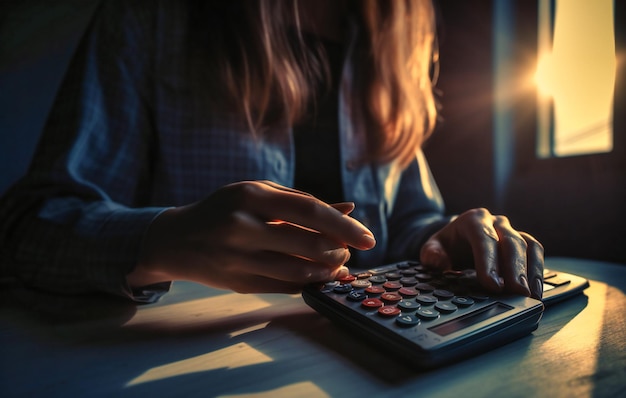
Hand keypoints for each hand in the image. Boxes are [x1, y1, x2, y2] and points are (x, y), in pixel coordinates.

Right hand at [129, 181, 375, 292]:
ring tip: (339, 264)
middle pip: (308, 244)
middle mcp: (242, 226)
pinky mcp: (238, 283)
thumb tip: (348, 207)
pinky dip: (309, 283)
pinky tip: (320, 276)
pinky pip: (285, 286)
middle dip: (339, 250)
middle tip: (350, 250)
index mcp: (250, 196)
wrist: (177, 239)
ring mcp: (238, 258)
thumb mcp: (257, 193)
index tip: (368, 238)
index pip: (309, 211)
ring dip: (328, 270)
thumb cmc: (224, 209)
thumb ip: (301, 200)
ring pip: (299, 271)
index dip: (344, 226)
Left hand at [419, 208, 543, 298]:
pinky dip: (539, 270)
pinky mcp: (523, 242)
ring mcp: (512, 231)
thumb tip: (438, 261)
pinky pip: (536, 252)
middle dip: (514, 268)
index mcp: (473, 220)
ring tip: (531, 296)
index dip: (489, 262)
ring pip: (527, 245)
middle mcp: (496, 222)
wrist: (457, 240)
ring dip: (531, 271)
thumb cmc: (446, 246)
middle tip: (517, 292)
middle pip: (510, 242)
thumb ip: (431, 254)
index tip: (492, 285)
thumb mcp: (432, 249)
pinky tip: (537, 291)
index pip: (483, 238)